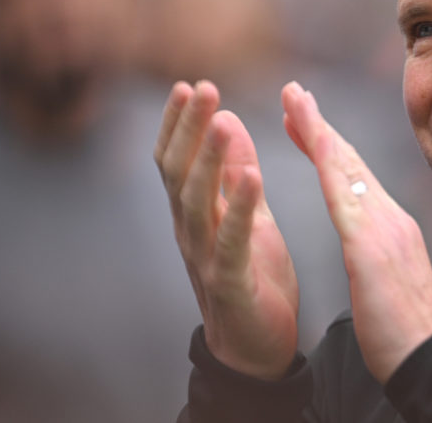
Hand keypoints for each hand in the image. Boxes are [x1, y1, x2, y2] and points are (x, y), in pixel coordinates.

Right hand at [154, 81, 298, 379]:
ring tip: (222, 119)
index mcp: (195, 214)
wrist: (256, 348)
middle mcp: (191, 231)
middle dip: (190, 128)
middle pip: (179, 173)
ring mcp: (205, 257)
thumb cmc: (251, 276)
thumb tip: (229, 121)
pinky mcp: (230, 282)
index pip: (176, 161)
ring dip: (209, 158)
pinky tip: (254, 176)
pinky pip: (232, 240)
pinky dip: (241, 207)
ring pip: (198, 201)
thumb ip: (235, 174)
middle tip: (204, 87)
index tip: (190, 84)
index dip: (179, 124)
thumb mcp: (247, 216)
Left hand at [281, 81, 431, 383]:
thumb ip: (378, 255)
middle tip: (293, 93)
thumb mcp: (387, 280)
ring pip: (346, 168)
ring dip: (318, 129)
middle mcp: (390, 218)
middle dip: (319, 124)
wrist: (431, 360)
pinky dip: (328, 163)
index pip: (353, 177)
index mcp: (390, 227)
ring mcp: (385, 228)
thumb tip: (370, 246)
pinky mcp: (373, 247)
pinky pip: (344, 196)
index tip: (305, 122)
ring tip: (294, 101)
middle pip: (349, 161)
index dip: (328, 145)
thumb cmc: (406, 332)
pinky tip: (314, 140)